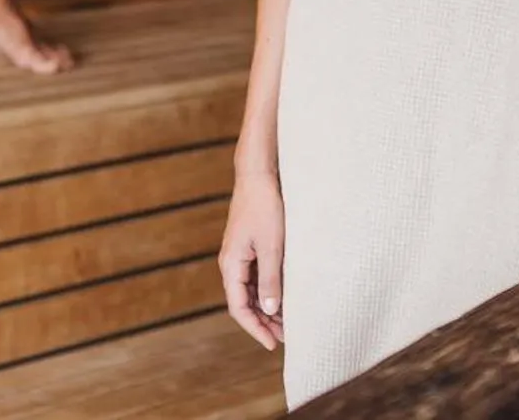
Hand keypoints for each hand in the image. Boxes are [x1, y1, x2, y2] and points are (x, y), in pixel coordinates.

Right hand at [218, 171, 285, 349]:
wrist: (259, 175)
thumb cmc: (265, 207)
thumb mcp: (272, 246)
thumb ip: (270, 280)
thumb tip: (270, 310)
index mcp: (231, 264)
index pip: (238, 308)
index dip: (255, 328)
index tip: (272, 344)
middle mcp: (231, 263)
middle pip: (243, 302)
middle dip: (263, 321)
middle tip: (285, 337)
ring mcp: (240, 255)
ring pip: (250, 291)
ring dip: (266, 307)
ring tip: (287, 321)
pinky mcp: (249, 247)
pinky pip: (255, 277)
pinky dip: (268, 291)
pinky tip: (284, 297)